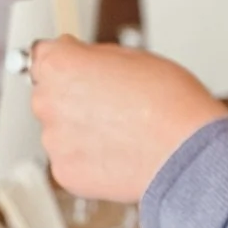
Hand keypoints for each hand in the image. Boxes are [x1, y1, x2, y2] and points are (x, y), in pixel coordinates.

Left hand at [29, 38, 224, 203]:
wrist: (184, 152)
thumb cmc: (169, 101)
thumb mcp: (133, 56)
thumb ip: (94, 56)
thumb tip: (80, 58)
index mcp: (61, 66)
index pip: (42, 55)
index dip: (66, 59)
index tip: (75, 66)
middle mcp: (48, 102)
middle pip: (50, 93)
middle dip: (73, 95)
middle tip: (110, 101)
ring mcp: (54, 141)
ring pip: (61, 129)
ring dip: (81, 128)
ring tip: (120, 130)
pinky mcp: (64, 172)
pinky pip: (71, 158)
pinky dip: (88, 156)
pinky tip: (117, 151)